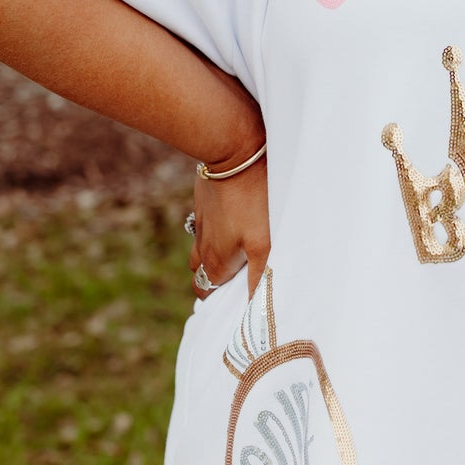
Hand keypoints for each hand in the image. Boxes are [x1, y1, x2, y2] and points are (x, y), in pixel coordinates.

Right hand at [189, 153, 269, 299]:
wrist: (233, 154)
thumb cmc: (253, 201)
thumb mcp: (263, 243)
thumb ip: (260, 278)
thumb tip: (258, 311)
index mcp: (216, 263)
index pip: (207, 293)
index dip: (221, 300)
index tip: (240, 298)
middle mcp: (202, 248)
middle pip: (202, 275)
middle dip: (216, 281)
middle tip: (241, 276)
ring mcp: (200, 225)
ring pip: (202, 251)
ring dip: (215, 257)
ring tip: (239, 254)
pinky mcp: (204, 206)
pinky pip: (205, 228)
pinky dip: (217, 234)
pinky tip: (234, 226)